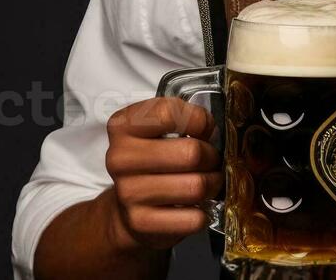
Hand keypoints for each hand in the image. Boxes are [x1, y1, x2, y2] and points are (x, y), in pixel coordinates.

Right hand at [100, 96, 221, 250]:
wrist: (127, 209)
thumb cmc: (154, 161)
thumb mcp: (160, 129)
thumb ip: (186, 119)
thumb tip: (216, 131)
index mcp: (123, 126)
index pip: (169, 112)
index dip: (199, 120)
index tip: (203, 130)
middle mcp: (120, 158)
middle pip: (191, 153)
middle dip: (212, 157)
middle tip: (210, 161)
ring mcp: (128, 193)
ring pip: (196, 186)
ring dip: (211, 185)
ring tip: (205, 182)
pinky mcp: (141, 222)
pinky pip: (193, 218)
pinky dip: (203, 214)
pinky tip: (194, 207)